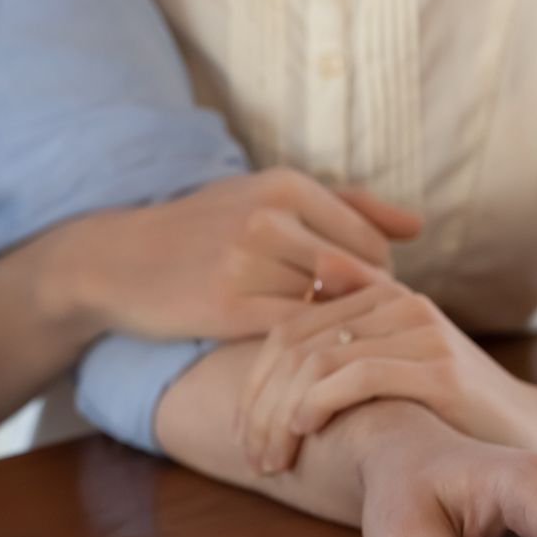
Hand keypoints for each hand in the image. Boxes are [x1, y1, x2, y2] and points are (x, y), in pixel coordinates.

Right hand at [70, 169, 421, 340]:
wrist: (118, 260)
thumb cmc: (203, 227)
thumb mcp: (266, 196)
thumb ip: (346, 206)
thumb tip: (418, 226)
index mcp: (284, 185)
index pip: (370, 240)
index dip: (378, 276)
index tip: (358, 296)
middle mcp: (267, 218)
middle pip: (358, 275)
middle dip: (362, 307)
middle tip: (348, 325)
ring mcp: (246, 263)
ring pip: (327, 306)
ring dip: (334, 329)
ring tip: (323, 339)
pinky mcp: (227, 307)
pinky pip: (294, 332)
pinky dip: (306, 347)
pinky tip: (296, 352)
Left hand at [237, 271, 536, 473]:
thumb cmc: (457, 405)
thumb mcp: (396, 367)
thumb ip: (348, 340)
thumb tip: (293, 316)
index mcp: (378, 296)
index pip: (287, 329)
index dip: (253, 381)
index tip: (240, 431)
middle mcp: (396, 302)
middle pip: (294, 346)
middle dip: (258, 404)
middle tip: (248, 453)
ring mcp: (418, 330)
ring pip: (316, 362)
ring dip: (279, 415)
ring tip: (269, 457)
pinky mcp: (438, 366)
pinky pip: (357, 375)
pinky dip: (317, 402)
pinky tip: (301, 431)